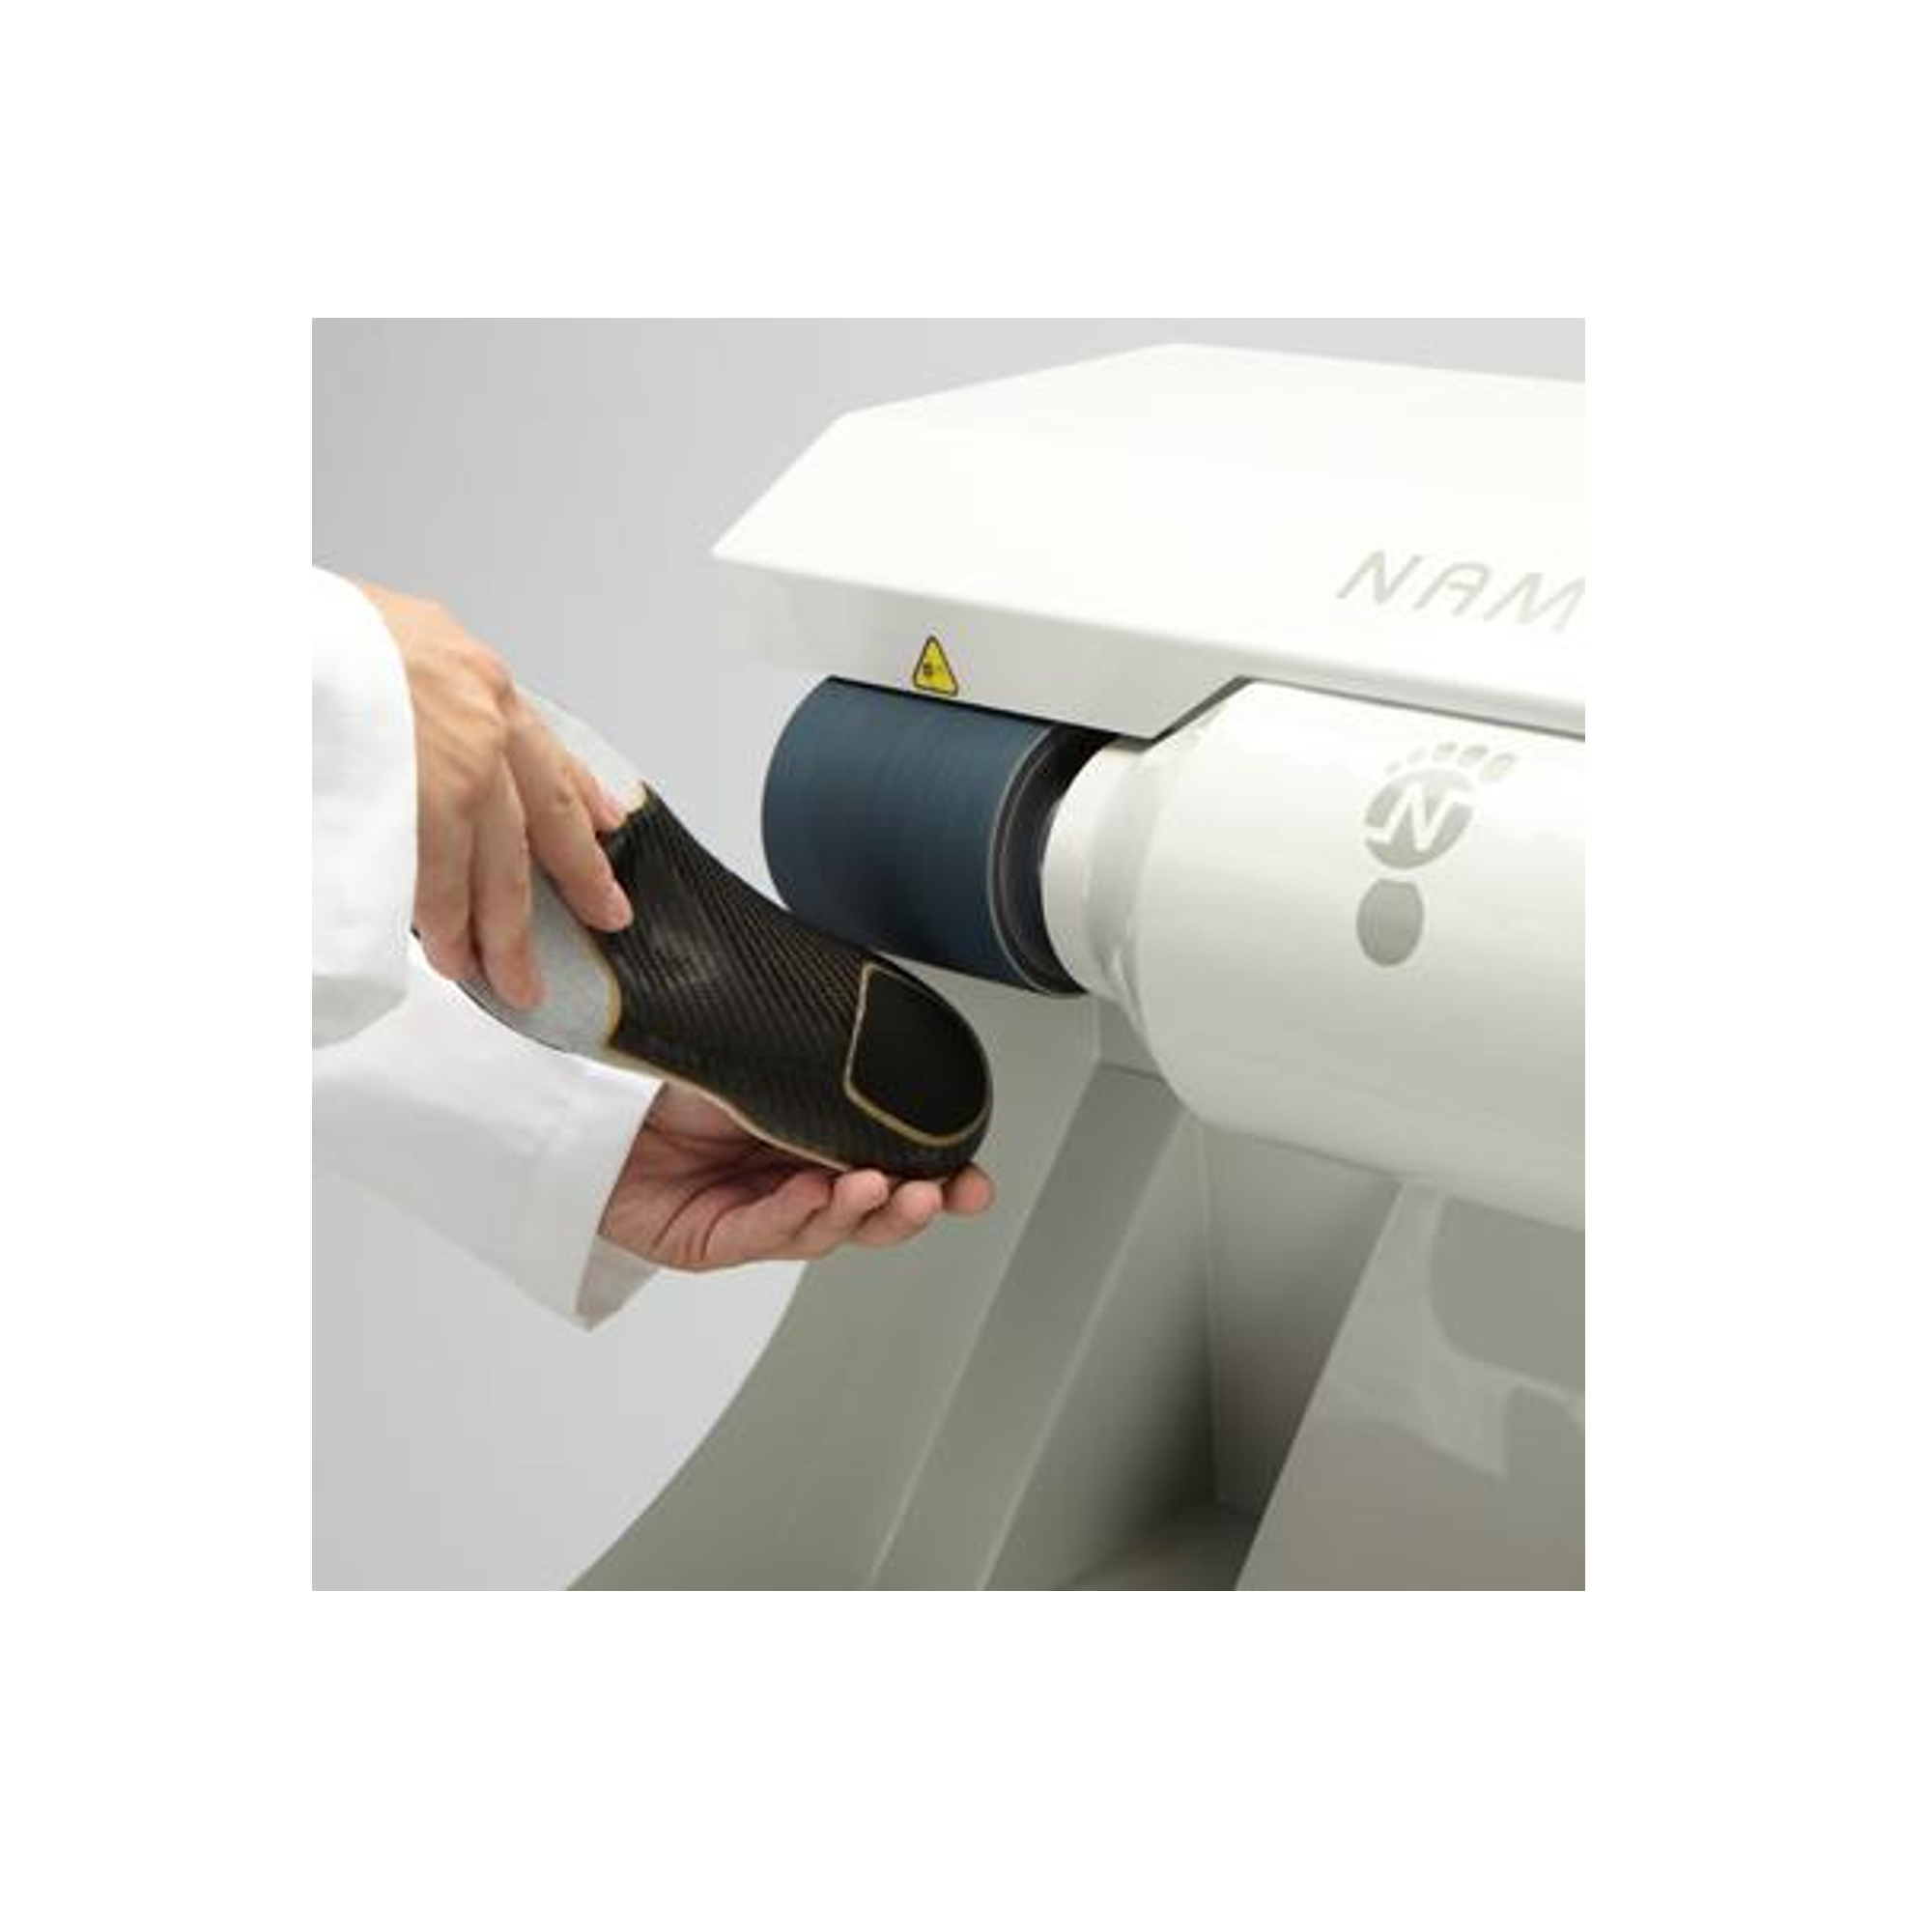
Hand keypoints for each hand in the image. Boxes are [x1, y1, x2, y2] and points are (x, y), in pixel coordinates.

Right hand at [360, 582, 633, 1006]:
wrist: (291, 637)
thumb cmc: (324, 640)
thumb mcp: (400, 643)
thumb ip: (436, 701)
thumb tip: (439, 751)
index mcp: (477, 679)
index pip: (549, 752)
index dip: (585, 799)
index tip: (606, 831)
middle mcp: (481, 725)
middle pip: (543, 824)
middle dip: (579, 880)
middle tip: (603, 918)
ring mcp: (452, 771)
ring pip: (497, 869)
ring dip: (503, 931)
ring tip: (510, 974)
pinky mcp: (413, 811)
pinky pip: (438, 884)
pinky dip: (447, 927)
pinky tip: (453, 953)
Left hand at [601, 1085, 994, 1270]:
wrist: (587, 1087)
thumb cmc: (666, 1066)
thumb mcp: (764, 1056)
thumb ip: (823, 1067)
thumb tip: (890, 1049)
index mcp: (812, 1137)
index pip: (889, 1163)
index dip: (936, 1176)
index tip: (973, 1181)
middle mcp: (791, 1178)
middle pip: (870, 1210)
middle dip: (916, 1205)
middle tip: (945, 1193)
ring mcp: (754, 1213)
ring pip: (826, 1230)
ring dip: (862, 1213)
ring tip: (883, 1188)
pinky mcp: (710, 1241)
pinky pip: (762, 1232)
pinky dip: (795, 1215)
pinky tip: (816, 1194)